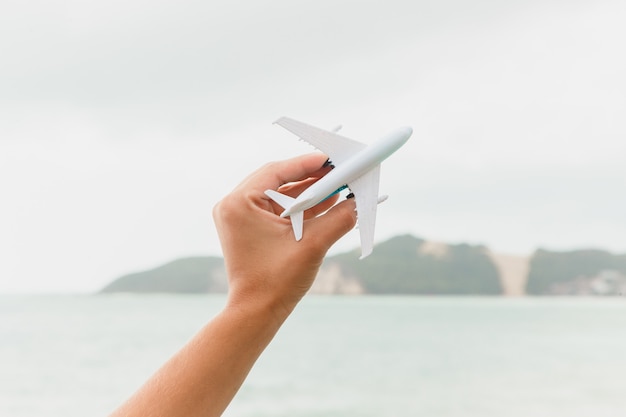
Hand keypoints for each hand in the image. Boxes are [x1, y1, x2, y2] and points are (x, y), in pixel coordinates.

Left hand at [213, 153, 356, 319]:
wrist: (256, 314)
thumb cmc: (277, 282)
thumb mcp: (313, 245)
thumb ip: (339, 218)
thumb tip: (360, 201)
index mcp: (239, 203)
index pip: (277, 171)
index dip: (307, 163)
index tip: (331, 159)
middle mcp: (234, 206)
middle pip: (278, 180)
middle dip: (310, 177)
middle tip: (338, 171)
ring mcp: (239, 218)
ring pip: (279, 195)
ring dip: (308, 192)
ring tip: (338, 186)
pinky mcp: (248, 229)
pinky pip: (277, 210)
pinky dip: (300, 208)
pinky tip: (326, 203)